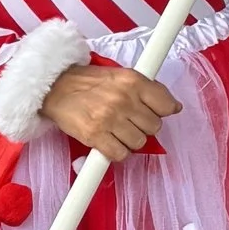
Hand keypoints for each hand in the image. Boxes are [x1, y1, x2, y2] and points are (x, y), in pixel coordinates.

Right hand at [41, 61, 178, 163]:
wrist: (55, 88)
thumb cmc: (87, 83)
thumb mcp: (120, 75)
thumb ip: (146, 88)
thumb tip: (173, 106)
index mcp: (132, 80)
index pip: (166, 105)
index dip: (160, 112)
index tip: (150, 113)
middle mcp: (123, 99)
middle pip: (154, 127)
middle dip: (142, 126)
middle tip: (127, 121)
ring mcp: (109, 118)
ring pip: (139, 142)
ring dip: (129, 140)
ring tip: (116, 131)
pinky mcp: (95, 135)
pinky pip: (120, 154)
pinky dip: (116, 152)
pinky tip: (109, 142)